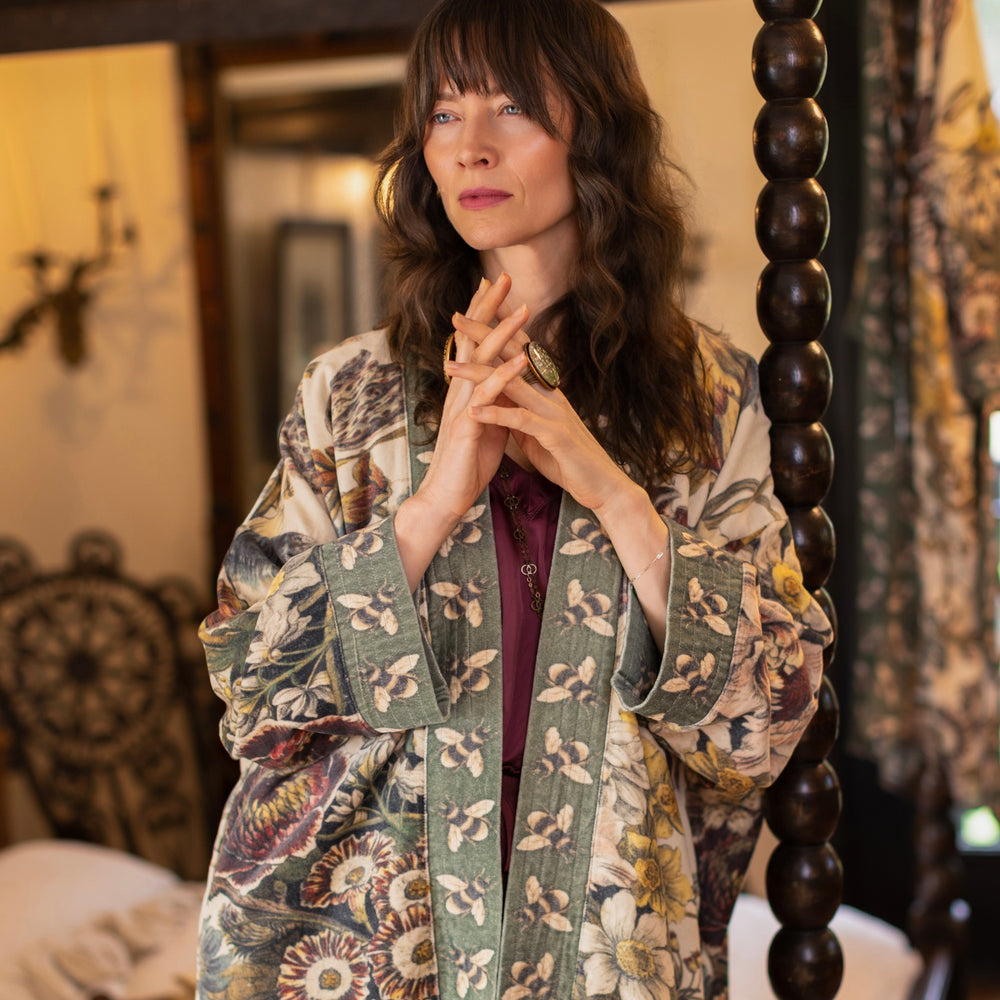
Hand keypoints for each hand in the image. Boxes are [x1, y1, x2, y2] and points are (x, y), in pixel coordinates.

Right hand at [394, 274, 525, 590]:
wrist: (448, 497)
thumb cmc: (468, 462)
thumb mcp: (487, 423)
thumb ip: (494, 399)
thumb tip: (509, 380)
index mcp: (466, 389)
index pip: (474, 342)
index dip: (484, 313)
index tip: (496, 285)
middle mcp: (460, 390)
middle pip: (474, 339)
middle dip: (489, 307)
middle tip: (504, 276)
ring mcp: (462, 406)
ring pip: (482, 361)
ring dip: (504, 334)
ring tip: (524, 308)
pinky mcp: (468, 426)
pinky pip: (488, 396)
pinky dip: (505, 377)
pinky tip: (520, 361)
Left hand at [446, 311, 637, 517]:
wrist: (602, 484)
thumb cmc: (568, 459)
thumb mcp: (538, 430)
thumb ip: (520, 411)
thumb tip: (498, 399)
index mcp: (546, 390)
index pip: (520, 350)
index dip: (498, 329)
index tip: (471, 313)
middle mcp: (551, 394)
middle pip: (514, 355)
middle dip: (485, 335)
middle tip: (457, 317)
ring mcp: (554, 412)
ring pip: (513, 384)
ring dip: (479, 374)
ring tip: (450, 366)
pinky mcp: (555, 435)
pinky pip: (522, 420)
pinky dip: (496, 414)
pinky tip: (473, 411)